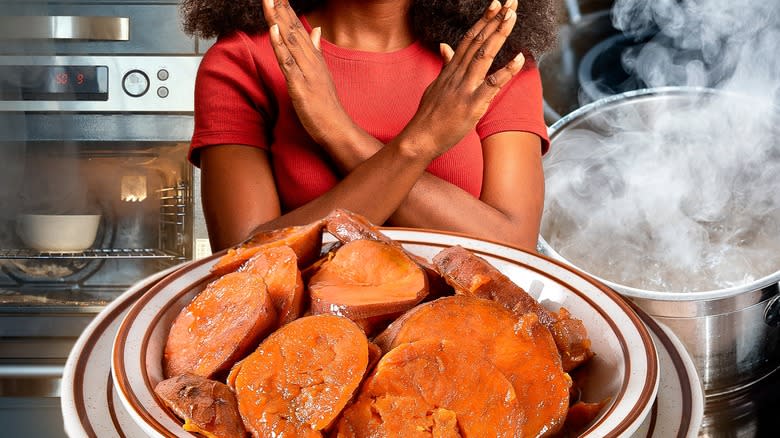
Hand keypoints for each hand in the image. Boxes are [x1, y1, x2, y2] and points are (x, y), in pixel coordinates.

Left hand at [263, 0, 353, 147]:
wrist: (336, 127)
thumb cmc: (327, 103)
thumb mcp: (322, 73)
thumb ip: (316, 50)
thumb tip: (316, 29)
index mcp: (314, 57)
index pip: (298, 28)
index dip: (287, 11)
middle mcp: (311, 60)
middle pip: (293, 30)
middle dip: (281, 9)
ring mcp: (306, 71)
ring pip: (290, 40)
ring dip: (278, 20)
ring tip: (270, 1)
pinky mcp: (300, 85)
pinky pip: (288, 62)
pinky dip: (280, 45)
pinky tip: (274, 30)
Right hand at [400, 0, 525, 159]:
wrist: (420, 138)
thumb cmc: (429, 116)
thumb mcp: (435, 85)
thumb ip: (445, 64)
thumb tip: (444, 46)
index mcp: (451, 70)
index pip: (469, 39)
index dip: (483, 21)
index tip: (495, 5)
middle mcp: (458, 74)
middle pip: (478, 41)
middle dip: (494, 20)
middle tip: (509, 3)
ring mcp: (465, 88)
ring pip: (484, 55)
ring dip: (499, 35)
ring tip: (511, 17)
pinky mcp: (472, 104)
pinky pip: (492, 84)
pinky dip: (506, 71)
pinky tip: (519, 58)